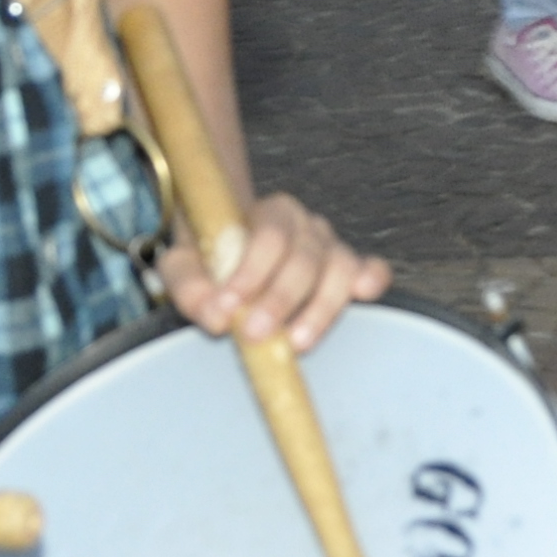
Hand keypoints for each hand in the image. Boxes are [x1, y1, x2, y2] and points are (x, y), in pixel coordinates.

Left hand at [159, 190, 391, 355]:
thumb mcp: (184, 266)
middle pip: (306, 257)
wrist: (234, 251)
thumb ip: (190, 287)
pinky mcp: (351, 270)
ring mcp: (332, 247)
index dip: (251, 273)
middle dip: (281, 299)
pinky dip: (371, 280)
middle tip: (255, 333)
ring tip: (297, 342)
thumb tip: (215, 318)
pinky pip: (373, 269)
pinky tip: (362, 296)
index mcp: (268, 213)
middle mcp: (306, 225)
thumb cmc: (210, 261)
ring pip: (340, 268)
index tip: (227, 308)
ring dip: (320, 308)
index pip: (269, 237)